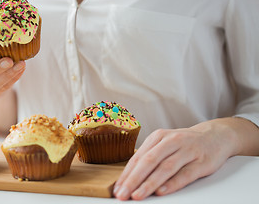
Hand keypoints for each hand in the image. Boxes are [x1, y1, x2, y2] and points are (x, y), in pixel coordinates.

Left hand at [113, 119, 238, 199]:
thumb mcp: (164, 144)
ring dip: (149, 183)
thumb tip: (129, 178)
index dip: (126, 174)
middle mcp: (171, 141)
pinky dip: (172, 183)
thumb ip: (149, 158)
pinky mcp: (201, 162)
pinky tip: (161, 192)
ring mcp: (187, 151)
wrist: (215, 136)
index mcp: (158, 137)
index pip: (138, 158)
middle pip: (148, 161)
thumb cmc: (184, 144)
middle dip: (133, 180)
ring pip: (165, 168)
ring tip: (137, 195)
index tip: (117, 189)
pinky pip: (185, 174)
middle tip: (122, 194)